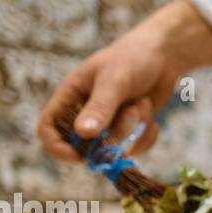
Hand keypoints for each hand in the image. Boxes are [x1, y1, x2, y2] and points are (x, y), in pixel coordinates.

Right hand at [37, 0, 211, 160]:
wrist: (163, 56)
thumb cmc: (132, 58)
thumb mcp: (114, 81)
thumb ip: (99, 108)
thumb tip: (83, 134)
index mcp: (70, 97)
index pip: (48, 129)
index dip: (57, 148)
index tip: (78, 157)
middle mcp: (84, 114)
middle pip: (86, 146)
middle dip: (112, 136)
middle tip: (131, 112)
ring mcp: (107, 125)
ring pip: (113, 149)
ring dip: (132, 130)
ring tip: (142, 102)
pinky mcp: (127, 131)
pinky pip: (133, 149)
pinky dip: (145, 136)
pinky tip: (150, 113)